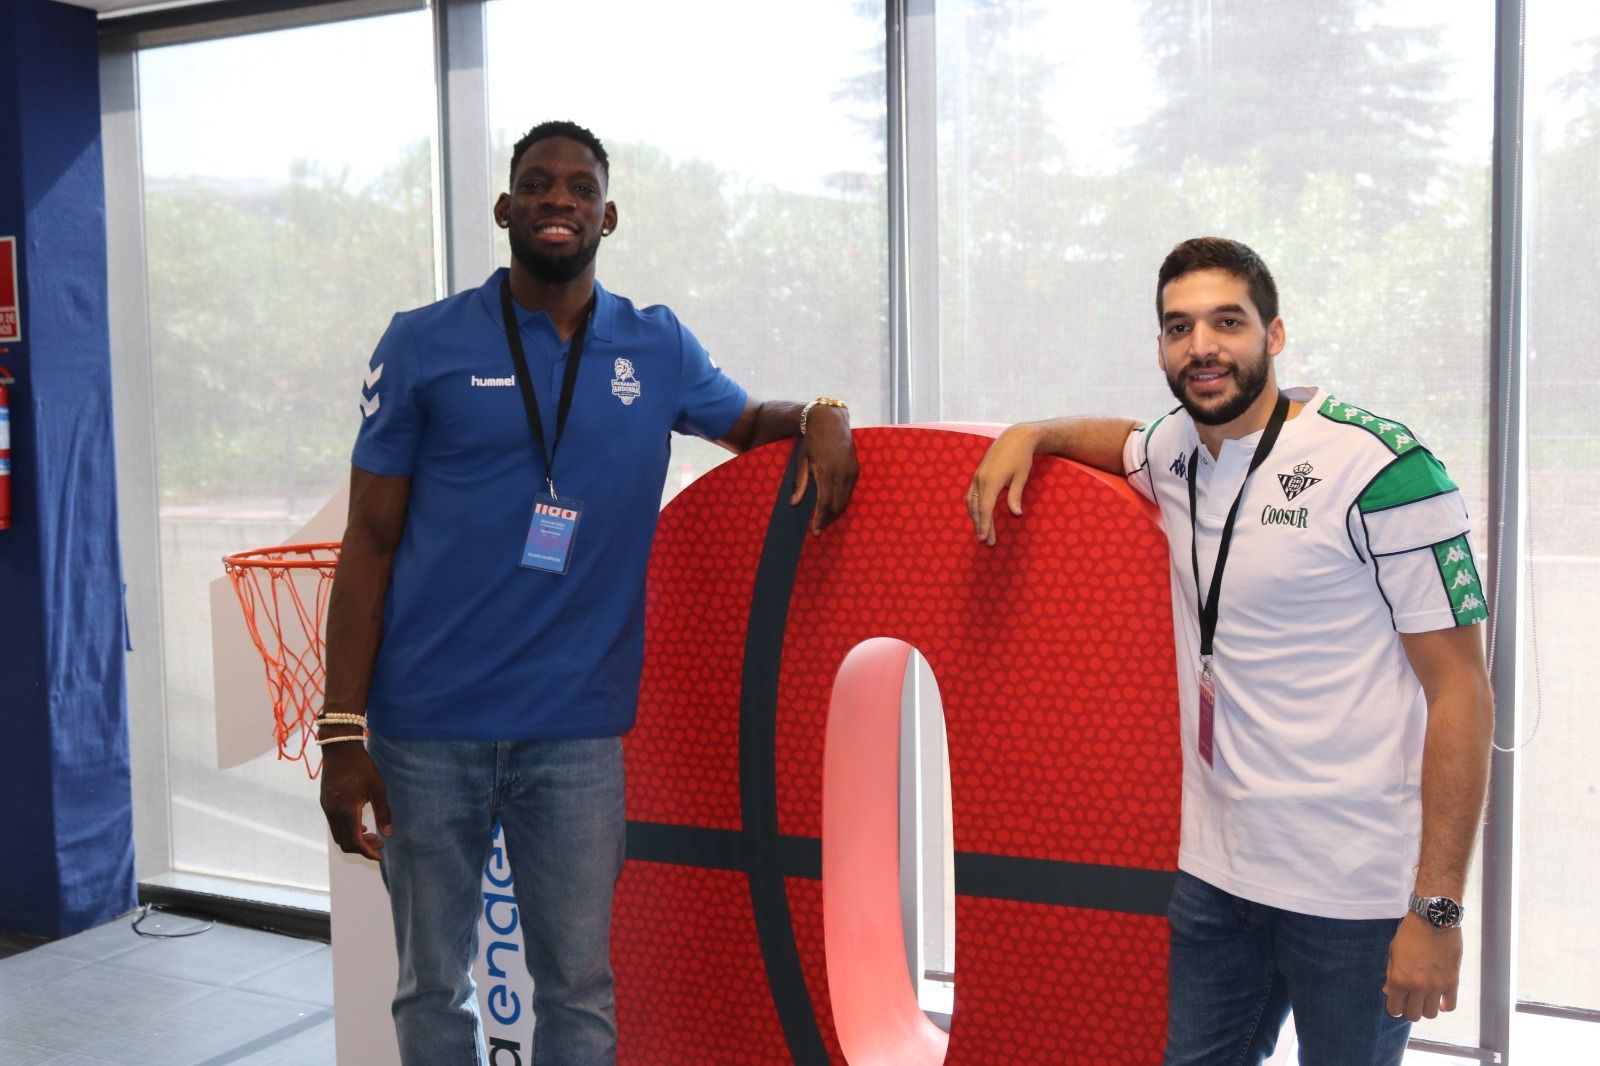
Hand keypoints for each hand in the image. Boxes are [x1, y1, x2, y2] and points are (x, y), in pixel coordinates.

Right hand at [319, 741, 392, 860]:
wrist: (339, 748)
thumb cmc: (361, 766)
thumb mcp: (377, 788)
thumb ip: (383, 812)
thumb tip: (388, 834)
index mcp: (346, 811)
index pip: (355, 842)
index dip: (367, 852)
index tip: (380, 856)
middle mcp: (333, 813)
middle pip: (345, 842)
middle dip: (362, 848)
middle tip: (379, 844)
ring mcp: (327, 808)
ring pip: (338, 834)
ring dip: (354, 839)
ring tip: (372, 835)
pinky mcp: (325, 803)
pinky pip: (334, 825)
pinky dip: (347, 830)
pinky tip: (360, 824)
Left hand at [793, 404, 856, 533]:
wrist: (831, 421)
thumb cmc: (812, 440)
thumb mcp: (802, 460)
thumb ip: (800, 482)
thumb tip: (794, 503)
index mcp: (826, 472)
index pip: (825, 503)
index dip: (820, 519)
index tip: (815, 531)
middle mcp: (842, 474)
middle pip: (836, 505)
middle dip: (827, 519)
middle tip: (818, 530)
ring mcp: (851, 471)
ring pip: (845, 500)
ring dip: (835, 513)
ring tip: (825, 521)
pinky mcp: (856, 469)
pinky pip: (850, 492)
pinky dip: (842, 502)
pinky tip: (834, 506)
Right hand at [967, 424, 1040, 545]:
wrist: (1015, 437)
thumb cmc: (1022, 457)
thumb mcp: (1021, 477)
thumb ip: (1015, 496)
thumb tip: (1016, 514)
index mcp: (991, 481)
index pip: (984, 509)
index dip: (984, 525)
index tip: (985, 539)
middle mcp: (980, 479)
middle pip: (976, 508)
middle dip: (980, 526)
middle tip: (987, 541)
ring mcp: (977, 476)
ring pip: (971, 502)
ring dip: (975, 518)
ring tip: (982, 531)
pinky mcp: (978, 474)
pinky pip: (971, 494)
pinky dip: (973, 507)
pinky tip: (978, 514)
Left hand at [1383, 913, 1462, 1020]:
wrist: (1434, 919)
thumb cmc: (1410, 933)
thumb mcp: (1393, 951)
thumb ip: (1390, 973)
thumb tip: (1387, 991)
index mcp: (1399, 978)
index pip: (1394, 1009)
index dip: (1394, 1008)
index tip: (1397, 1002)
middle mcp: (1417, 986)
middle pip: (1413, 1015)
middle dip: (1410, 1010)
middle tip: (1411, 1001)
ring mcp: (1436, 986)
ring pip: (1431, 1014)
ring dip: (1427, 1008)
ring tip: (1426, 998)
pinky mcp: (1453, 982)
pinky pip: (1450, 1006)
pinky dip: (1445, 1005)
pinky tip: (1440, 998)